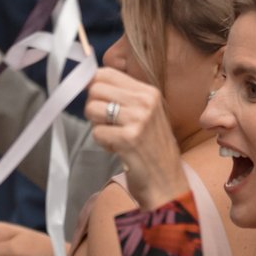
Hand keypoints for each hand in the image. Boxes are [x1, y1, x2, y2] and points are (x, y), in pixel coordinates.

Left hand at [85, 67, 185, 210]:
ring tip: (115, 136)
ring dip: (97, 126)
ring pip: (92, 109)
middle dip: (93, 108)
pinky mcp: (129, 139)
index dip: (93, 87)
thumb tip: (88, 82)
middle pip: (95, 89)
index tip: (98, 102)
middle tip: (108, 124)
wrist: (167, 182)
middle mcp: (145, 102)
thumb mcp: (144, 114)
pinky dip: (103, 143)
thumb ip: (121, 96)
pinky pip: (96, 133)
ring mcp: (139, 120)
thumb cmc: (151, 148)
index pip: (105, 73)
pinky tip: (119, 149)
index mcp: (148, 92)